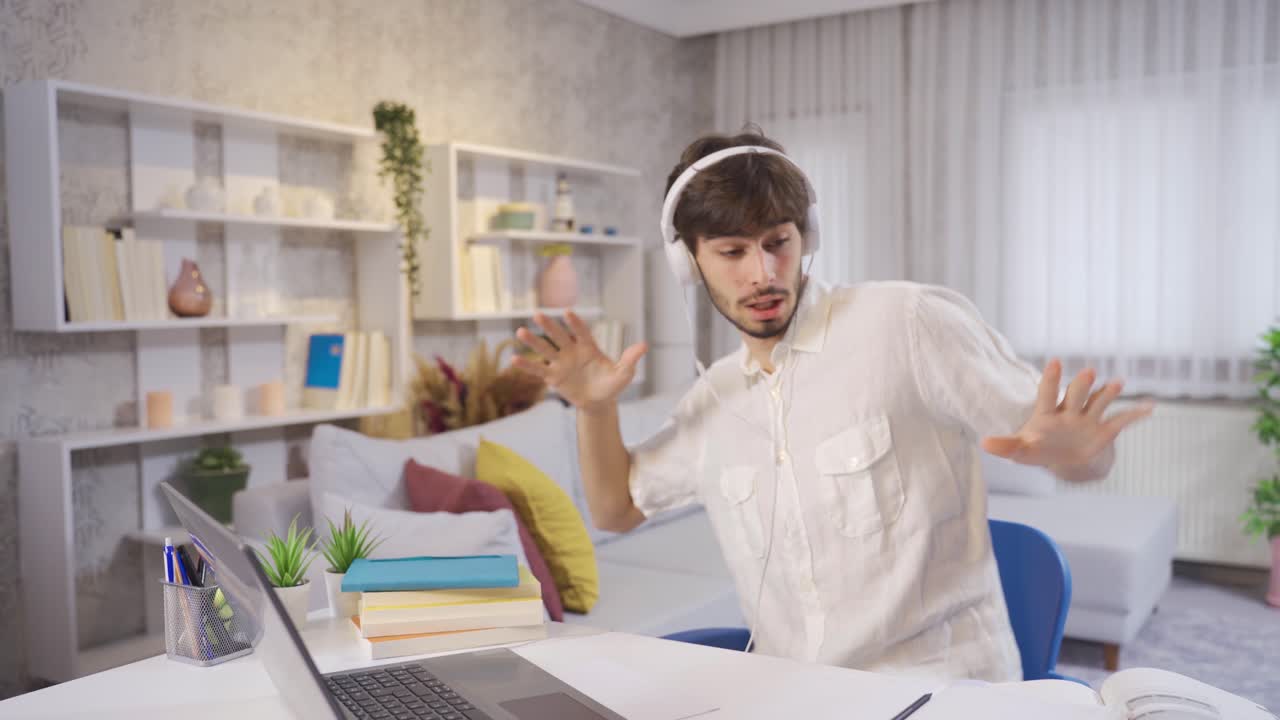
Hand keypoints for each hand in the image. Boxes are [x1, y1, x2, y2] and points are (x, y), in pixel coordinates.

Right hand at [510, 311, 646, 412]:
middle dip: (549, 326)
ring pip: (545, 349)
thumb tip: (644, 346)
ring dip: (533, 341)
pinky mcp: (553, 377)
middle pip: (559, 336)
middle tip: (537, 314)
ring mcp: (561, 363)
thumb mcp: (624, 374)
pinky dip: (527, 365)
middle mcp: (572, 351)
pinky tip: (514, 359)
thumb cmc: (611, 384)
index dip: (575, 324)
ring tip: (520, 331)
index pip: (581, 332)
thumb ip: (630, 360)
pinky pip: (539, 370)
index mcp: (589, 347)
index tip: (568, 312)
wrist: (599, 401)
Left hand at [982, 359, 1154, 475]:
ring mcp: (1088, 419)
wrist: (1065, 459)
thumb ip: (1006, 445)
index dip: (1052, 379)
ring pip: (1099, 402)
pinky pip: (1121, 420)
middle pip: (1075, 394)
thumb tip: (984, 443)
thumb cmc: (1039, 449)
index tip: (1056, 361)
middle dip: (1081, 385)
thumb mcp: (1021, 451)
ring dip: (1108, 393)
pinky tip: (1149, 406)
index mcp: (1047, 413)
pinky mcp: (1104, 430)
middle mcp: (1069, 411)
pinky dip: (1135, 414)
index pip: (1048, 393)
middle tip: (1088, 372)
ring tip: (1118, 382)